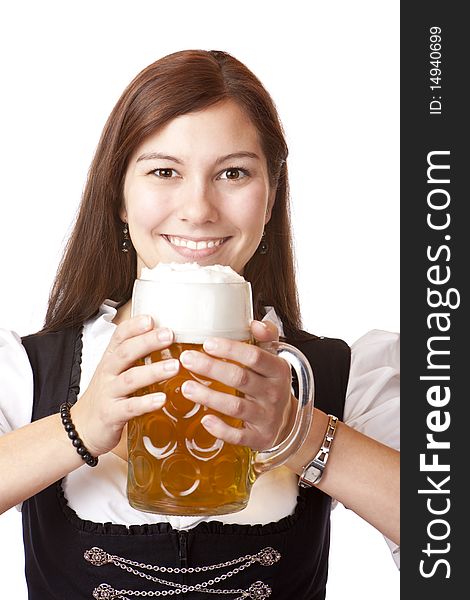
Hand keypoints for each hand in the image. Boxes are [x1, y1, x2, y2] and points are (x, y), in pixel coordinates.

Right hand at [71, 315, 177, 456]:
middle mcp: (107, 373)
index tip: (151, 318)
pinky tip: (162, 399)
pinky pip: (130, 407)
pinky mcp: (111, 415)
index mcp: (110, 359)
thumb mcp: (116, 372)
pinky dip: (146, 403)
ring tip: (174, 366)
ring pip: (129, 379)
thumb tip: (167, 338)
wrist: (80, 428)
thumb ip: (136, 356)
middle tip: (169, 335)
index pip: (119, 337)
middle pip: (125, 353)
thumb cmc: (106, 396)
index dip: (134, 326)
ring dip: (153, 371)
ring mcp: (108, 394)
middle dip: (147, 342)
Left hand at [179, 320, 293, 450]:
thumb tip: (254, 322)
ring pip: (236, 406)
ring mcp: (267, 417)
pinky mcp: (259, 438)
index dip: (230, 349)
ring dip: (209, 397)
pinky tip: (205, 420)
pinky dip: (222, 430)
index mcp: (278, 370)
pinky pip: (239, 436)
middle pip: (240, 378)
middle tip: (187, 359)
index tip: (207, 343)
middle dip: (211, 368)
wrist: (287, 421)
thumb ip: (266, 336)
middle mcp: (274, 393)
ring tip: (186, 387)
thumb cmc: (270, 383)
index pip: (254, 356)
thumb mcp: (274, 358)